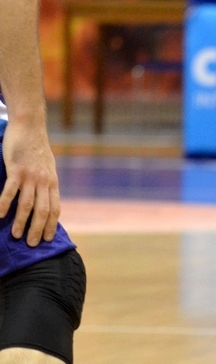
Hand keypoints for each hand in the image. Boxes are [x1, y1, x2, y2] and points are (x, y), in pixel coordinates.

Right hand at [0, 120, 59, 245]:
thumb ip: (46, 183)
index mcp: (52, 181)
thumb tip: (44, 200)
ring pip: (27, 204)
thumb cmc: (37, 149)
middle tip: (31, 244)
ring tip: (16, 235)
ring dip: (21, 221)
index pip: (55, 208)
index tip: (46, 239)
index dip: (50, 224)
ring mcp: (30, 176)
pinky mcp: (16, 170)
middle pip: (43, 210)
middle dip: (37, 229)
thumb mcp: (47, 167)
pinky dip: (4, 204)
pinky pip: (10, 191)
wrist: (30, 127)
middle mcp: (44, 180)